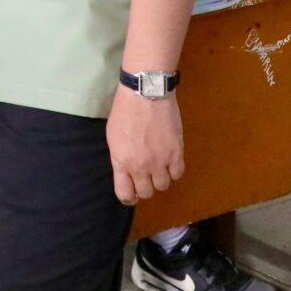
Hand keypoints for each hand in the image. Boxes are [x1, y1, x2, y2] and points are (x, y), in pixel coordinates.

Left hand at [107, 85, 183, 204]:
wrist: (146, 93)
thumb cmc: (124, 110)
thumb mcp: (113, 137)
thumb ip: (119, 157)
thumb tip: (125, 171)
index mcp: (121, 162)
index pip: (124, 194)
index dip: (129, 197)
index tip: (132, 194)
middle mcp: (140, 167)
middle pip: (146, 193)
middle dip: (145, 187)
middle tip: (147, 176)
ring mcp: (160, 162)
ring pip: (163, 186)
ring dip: (161, 178)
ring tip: (159, 165)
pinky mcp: (176, 153)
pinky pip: (177, 174)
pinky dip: (174, 170)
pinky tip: (170, 160)